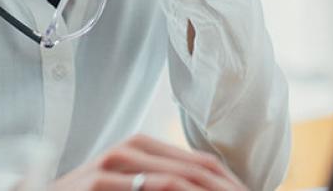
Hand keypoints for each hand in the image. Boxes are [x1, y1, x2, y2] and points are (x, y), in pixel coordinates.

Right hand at [49, 134, 246, 190]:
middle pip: (198, 170)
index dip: (232, 184)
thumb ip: (158, 182)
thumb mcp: (126, 185)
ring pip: (178, 181)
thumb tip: (212, 187)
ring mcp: (113, 166)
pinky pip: (153, 190)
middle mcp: (130, 150)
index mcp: (141, 147)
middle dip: (228, 190)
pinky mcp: (100, 184)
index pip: (203, 162)